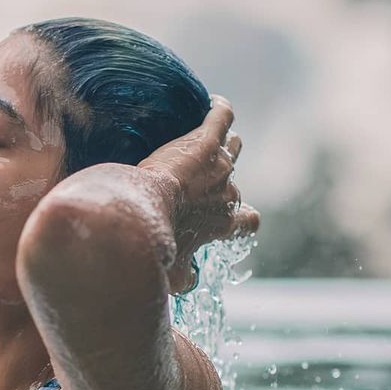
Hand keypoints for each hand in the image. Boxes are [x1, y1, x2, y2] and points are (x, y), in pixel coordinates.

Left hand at [137, 96, 260, 293]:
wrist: (142, 210)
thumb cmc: (155, 244)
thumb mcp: (172, 271)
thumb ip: (185, 278)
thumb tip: (189, 285)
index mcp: (224, 222)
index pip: (248, 221)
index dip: (242, 217)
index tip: (232, 216)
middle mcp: (228, 191)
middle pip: (234, 180)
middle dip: (221, 179)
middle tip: (200, 177)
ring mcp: (220, 164)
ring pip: (233, 147)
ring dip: (224, 144)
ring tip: (212, 137)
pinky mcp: (205, 140)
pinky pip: (221, 117)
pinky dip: (219, 110)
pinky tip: (213, 104)